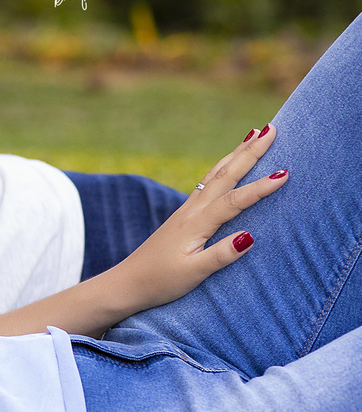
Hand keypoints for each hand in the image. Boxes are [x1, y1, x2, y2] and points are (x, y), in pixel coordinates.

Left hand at [114, 124, 285, 308]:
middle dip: (249, 152)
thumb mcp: (192, 274)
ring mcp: (185, 211)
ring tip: (254, 134)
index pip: (233, 201)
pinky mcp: (182, 216)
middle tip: (273, 128)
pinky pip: (206, 184)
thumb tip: (250, 236)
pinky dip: (222, 169)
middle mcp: (191, 211)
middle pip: (224, 175)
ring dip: (236, 154)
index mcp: (196, 224)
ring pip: (214, 175)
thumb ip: (220, 256)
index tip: (285, 173)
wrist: (127, 283)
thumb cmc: (159, 282)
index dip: (259, 188)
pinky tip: (227, 166)